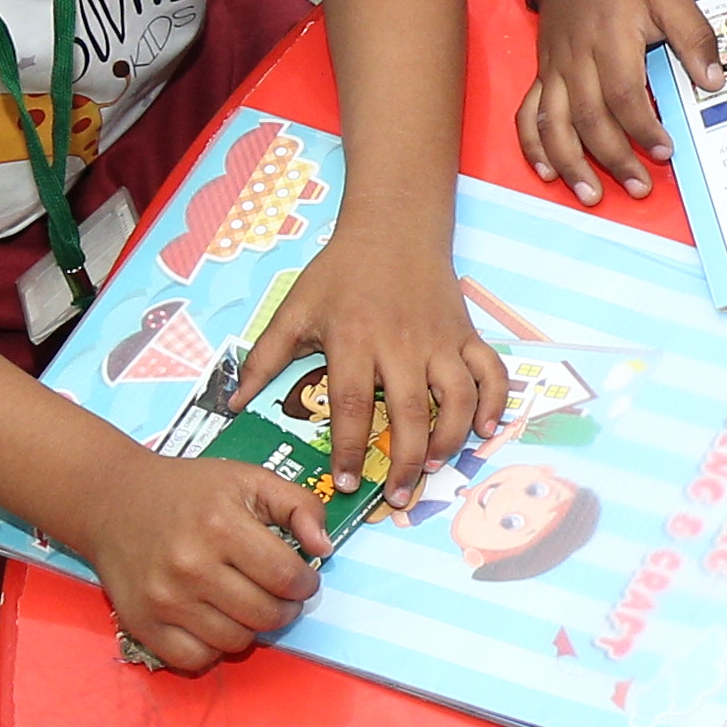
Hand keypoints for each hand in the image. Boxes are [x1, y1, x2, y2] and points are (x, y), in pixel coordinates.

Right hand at [84, 448, 326, 669]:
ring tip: (243, 603)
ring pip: (235, 642)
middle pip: (265, 615)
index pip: (287, 578)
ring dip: (249, 628)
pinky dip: (211, 648)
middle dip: (283, 608)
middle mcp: (190, 566)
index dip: (305, 584)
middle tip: (275, 593)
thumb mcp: (249, 479)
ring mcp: (163, 600)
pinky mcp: (141, 624)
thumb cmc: (188, 491)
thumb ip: (299, 505)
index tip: (299, 578)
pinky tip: (213, 621)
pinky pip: (195, 659)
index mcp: (221, 526)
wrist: (112, 502)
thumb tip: (323, 549)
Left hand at [232, 217, 495, 508]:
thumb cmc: (340, 271)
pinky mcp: (466, 333)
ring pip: (455, 398)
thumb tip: (232, 403)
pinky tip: (484, 431)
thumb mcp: (295, 309)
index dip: (351, 450)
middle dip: (404, 462)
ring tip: (432, 467)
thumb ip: (264, 358)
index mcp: (353, 339)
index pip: (353, 405)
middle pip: (409, 412)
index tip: (347, 483)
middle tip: (396, 498)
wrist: (393, 227)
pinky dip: (494, 403)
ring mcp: (439, 339)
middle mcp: (400, 343)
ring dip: (448, 439)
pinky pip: (491, 372)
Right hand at [519, 0, 721, 201]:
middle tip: (638, 188)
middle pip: (590, 118)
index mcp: (611, 39)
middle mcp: (577, 60)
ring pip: (554, 124)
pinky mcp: (541, 74)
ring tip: (591, 195)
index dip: (643, 128)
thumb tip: (714, 82)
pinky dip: (533, 145)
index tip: (664, 152)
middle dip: (613, 158)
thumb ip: (695, 36)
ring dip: (570, 164)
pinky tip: (546, 172)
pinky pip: (527, 114)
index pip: (624, 94)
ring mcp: (554, 70)